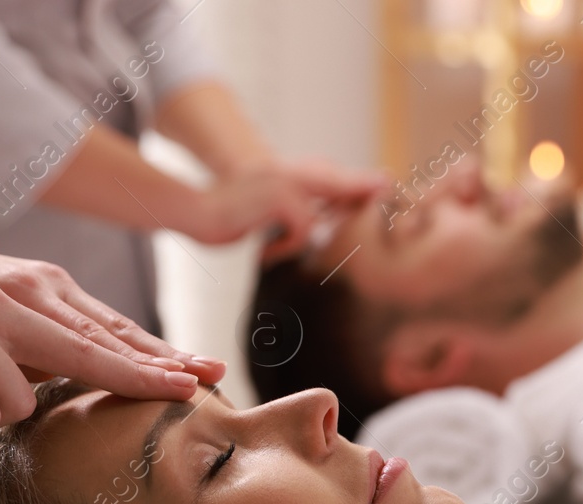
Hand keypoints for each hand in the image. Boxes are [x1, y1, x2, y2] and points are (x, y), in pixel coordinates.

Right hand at [0, 239, 225, 446]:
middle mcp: (11, 295)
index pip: (103, 330)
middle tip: (198, 392)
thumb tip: (50, 394)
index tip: (201, 376)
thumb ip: (15, 350)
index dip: (153, 357)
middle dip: (149, 378)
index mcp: (22, 288)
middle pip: (98, 351)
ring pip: (25, 401)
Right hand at [183, 159, 387, 260]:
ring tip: (276, 250)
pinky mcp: (276, 197)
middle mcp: (286, 172)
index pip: (328, 175)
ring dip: (300, 240)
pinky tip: (265, 253)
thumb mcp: (265, 210)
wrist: (194, 211)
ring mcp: (281, 181)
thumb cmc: (227, 217)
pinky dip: (286, 246)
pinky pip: (302, 228)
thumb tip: (319, 222)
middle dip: (362, 187)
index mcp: (285, 172)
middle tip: (387, 185)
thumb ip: (292, 208)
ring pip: (318, 214)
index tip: (384, 182)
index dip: (355, 181)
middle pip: (335, 181)